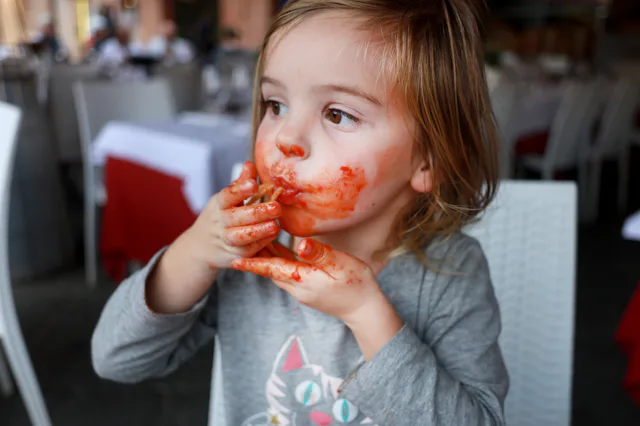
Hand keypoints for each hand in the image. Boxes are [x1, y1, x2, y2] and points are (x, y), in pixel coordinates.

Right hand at [146, 161, 281, 312]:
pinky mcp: (234, 255)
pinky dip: (261, 243)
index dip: (240, 190)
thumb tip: (250, 164)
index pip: (228, 195)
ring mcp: (226, 240)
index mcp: (219, 204)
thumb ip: (240, 183)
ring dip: (259, 231)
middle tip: (276, 206)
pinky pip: (249, 250)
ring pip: (242, 236)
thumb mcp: (225, 199)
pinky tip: (273, 235)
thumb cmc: (219, 218)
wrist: (200, 248)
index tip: (253, 184)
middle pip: (237, 217)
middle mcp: (221, 222)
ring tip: (276, 225)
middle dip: (258, 212)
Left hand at [231, 238, 383, 324]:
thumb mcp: (341, 265)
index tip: (234, 259)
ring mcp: (302, 291)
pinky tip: (277, 248)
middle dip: (255, 257)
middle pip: (270, 270)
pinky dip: (278, 261)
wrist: (365, 310)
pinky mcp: (307, 290)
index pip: (271, 269)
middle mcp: (297, 288)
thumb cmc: (357, 284)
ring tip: (254, 241)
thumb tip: (301, 244)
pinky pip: (287, 274)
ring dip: (265, 259)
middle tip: (240, 241)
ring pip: (277, 272)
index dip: (253, 263)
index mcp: (302, 280)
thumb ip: (320, 254)